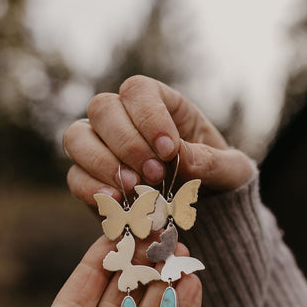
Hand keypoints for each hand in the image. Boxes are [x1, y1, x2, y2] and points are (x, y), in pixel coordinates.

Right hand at [63, 75, 252, 206]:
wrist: (205, 216)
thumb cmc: (218, 180)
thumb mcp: (231, 171)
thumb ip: (212, 162)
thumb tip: (181, 156)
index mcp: (160, 104)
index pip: (138, 90)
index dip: (148, 116)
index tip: (169, 150)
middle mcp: (123, 118)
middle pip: (102, 108)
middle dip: (126, 142)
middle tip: (155, 174)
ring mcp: (101, 147)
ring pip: (78, 137)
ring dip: (102, 162)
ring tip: (134, 189)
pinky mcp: (91, 180)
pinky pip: (75, 176)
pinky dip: (91, 189)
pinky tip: (116, 203)